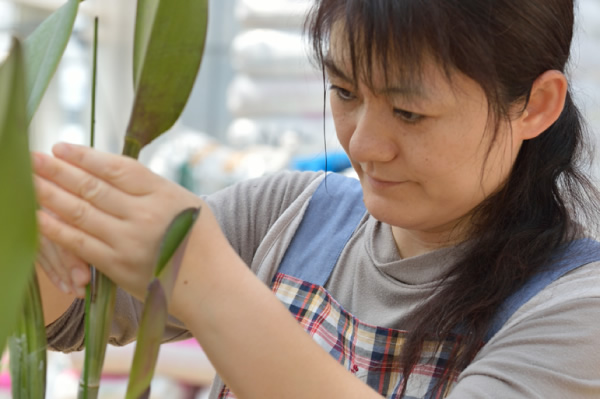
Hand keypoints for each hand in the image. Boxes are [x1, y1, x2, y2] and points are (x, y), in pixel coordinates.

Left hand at [33, 143, 202, 298]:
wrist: (209, 284)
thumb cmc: (200, 240)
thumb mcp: (185, 202)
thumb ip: (151, 187)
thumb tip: (109, 171)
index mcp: (164, 194)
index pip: (118, 169)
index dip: (86, 157)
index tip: (62, 147)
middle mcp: (145, 215)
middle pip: (93, 187)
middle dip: (59, 170)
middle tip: (33, 156)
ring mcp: (129, 242)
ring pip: (81, 212)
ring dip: (51, 194)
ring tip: (28, 180)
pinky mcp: (117, 265)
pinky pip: (79, 243)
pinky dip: (56, 228)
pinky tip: (38, 215)